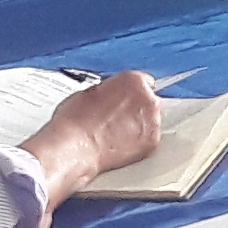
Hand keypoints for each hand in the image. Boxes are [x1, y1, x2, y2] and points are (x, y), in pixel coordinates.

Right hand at [29, 70, 162, 192]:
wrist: (74, 146)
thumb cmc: (75, 120)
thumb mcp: (90, 92)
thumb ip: (110, 91)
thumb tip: (112, 97)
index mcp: (133, 81)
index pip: (144, 82)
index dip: (131, 93)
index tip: (125, 101)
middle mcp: (147, 99)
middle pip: (150, 101)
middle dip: (137, 109)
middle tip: (118, 119)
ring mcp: (152, 122)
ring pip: (152, 121)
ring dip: (139, 125)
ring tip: (117, 133)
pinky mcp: (151, 143)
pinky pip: (149, 139)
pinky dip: (139, 142)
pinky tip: (121, 144)